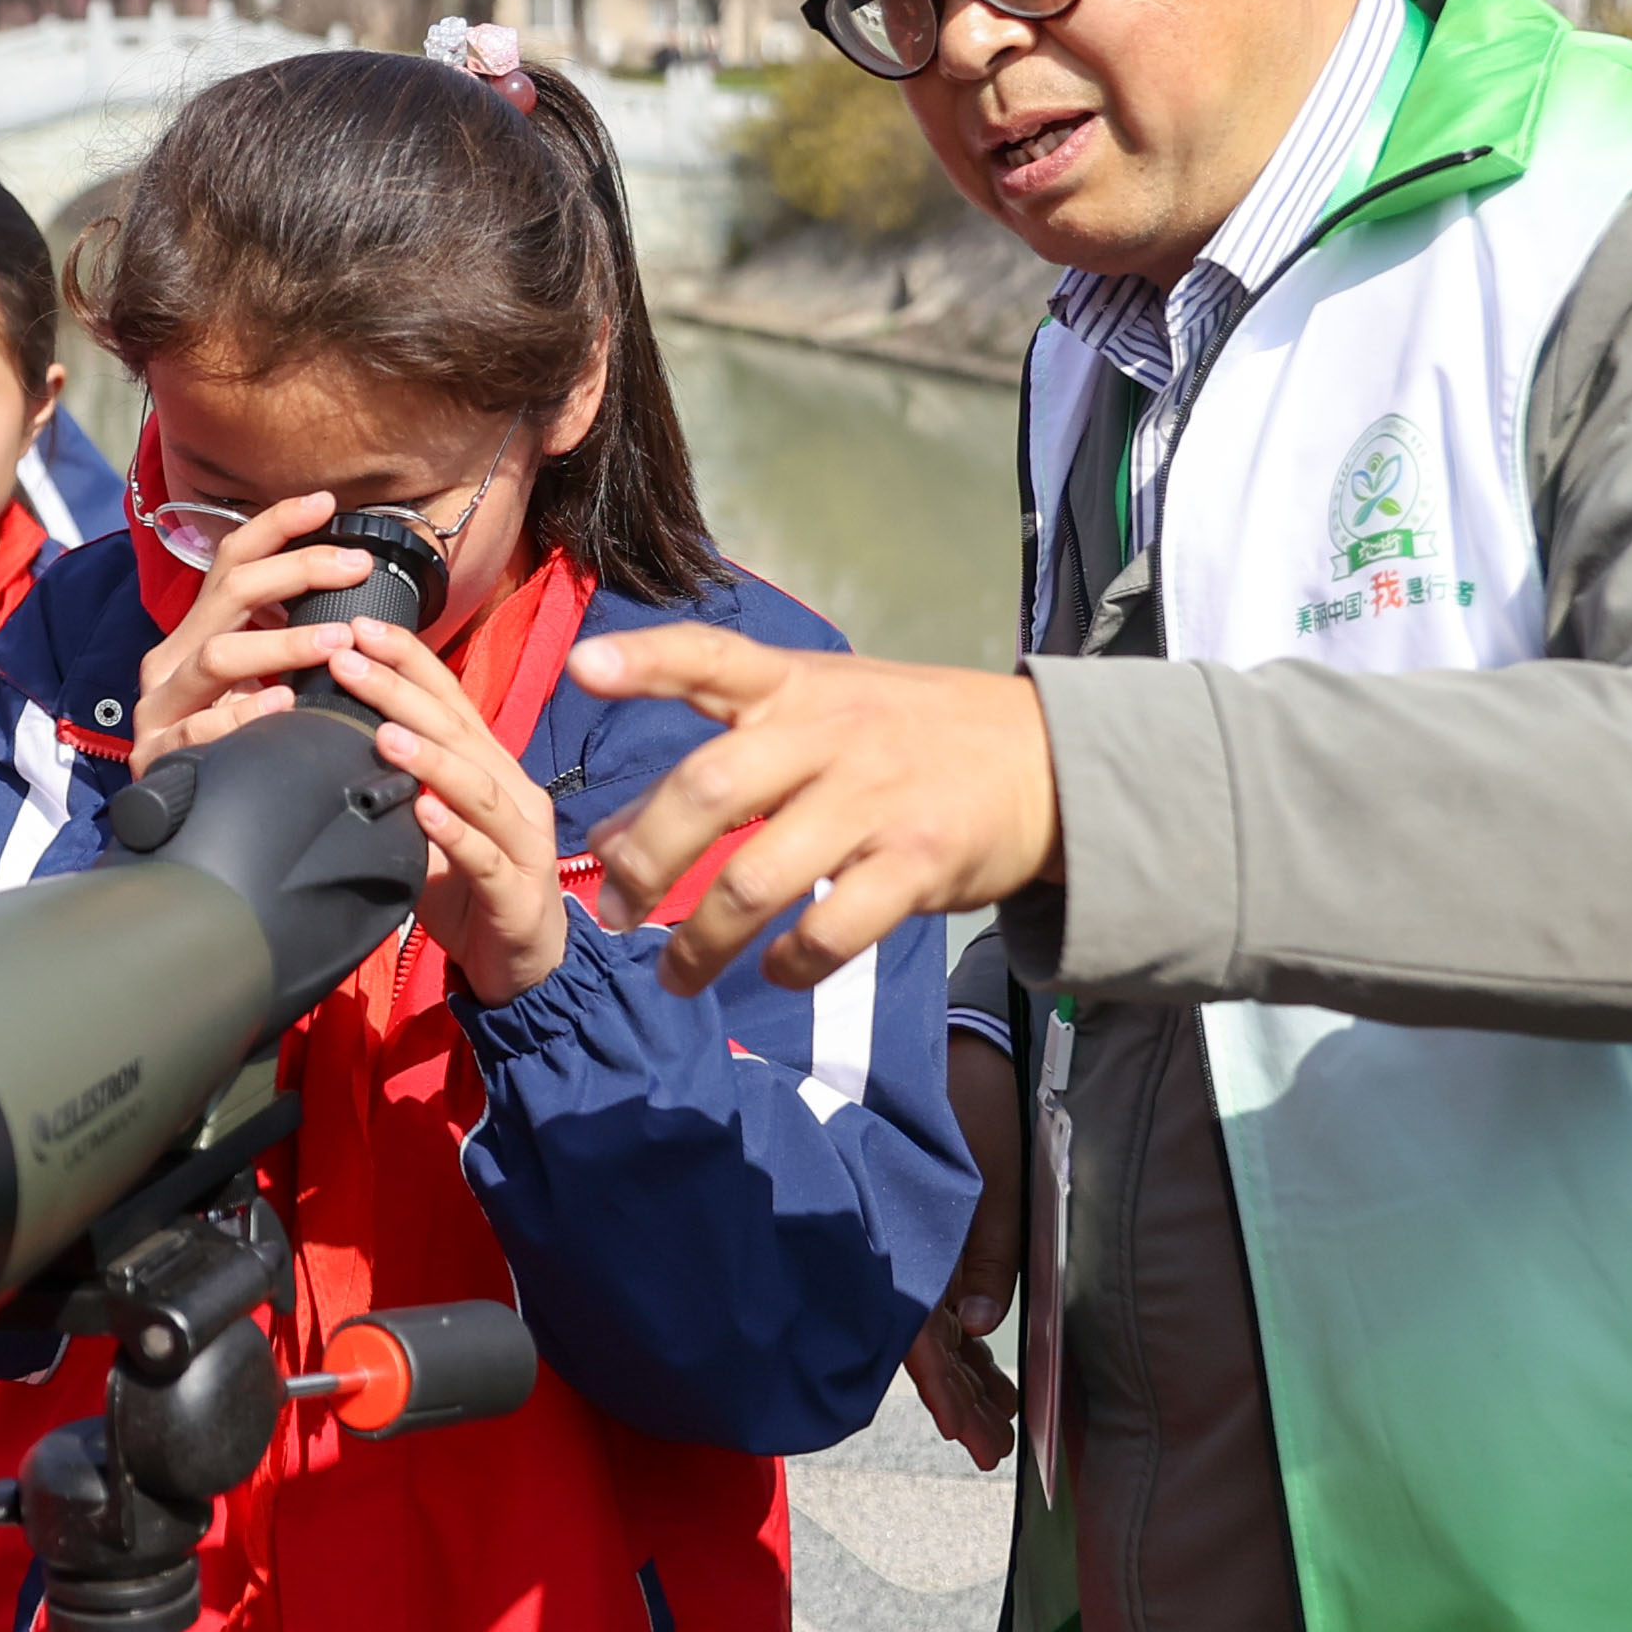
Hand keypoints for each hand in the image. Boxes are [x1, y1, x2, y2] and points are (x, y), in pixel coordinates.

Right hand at [131, 492, 383, 756]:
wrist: (172, 819)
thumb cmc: (232, 741)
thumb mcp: (257, 681)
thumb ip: (287, 641)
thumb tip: (354, 599)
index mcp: (196, 633)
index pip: (232, 561)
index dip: (276, 525)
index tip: (326, 503)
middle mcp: (172, 658)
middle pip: (231, 592)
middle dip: (298, 571)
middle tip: (354, 567)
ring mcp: (160, 705)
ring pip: (218, 655)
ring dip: (283, 642)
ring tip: (336, 640)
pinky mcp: (157, 754)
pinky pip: (200, 728)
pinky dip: (244, 713)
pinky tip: (282, 705)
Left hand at [321, 616, 572, 1004]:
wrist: (524, 969)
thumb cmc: (469, 892)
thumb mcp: (427, 831)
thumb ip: (396, 789)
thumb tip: (327, 747)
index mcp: (490, 768)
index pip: (449, 699)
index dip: (408, 659)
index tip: (358, 626)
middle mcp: (513, 791)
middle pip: (458, 730)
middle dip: (401, 690)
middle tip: (348, 658)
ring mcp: (522, 842)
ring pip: (477, 788)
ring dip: (430, 757)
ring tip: (383, 732)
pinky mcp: (518, 894)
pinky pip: (485, 858)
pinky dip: (454, 834)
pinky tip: (424, 815)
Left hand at [566, 627, 1060, 996]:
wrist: (1046, 762)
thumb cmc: (905, 737)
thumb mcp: (820, 718)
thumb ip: (721, 762)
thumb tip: (609, 840)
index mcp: (798, 684)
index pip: (712, 656)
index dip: (647, 659)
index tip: (584, 669)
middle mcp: (830, 734)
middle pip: (709, 792)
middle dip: (644, 862)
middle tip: (611, 910)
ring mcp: (876, 799)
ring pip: (757, 880)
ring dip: (699, 942)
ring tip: (673, 975)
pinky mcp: (918, 864)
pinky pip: (830, 931)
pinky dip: (789, 964)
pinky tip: (775, 969)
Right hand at [903, 1026, 1024, 1469]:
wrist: (966, 1041)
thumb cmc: (977, 1102)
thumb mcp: (994, 1177)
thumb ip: (989, 1253)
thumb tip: (977, 1327)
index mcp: (912, 1238)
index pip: (917, 1336)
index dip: (941, 1389)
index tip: (965, 1433)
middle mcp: (907, 1248)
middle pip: (925, 1344)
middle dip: (959, 1399)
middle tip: (994, 1446)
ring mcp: (917, 1241)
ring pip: (933, 1325)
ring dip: (965, 1372)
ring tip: (1001, 1417)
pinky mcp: (933, 1230)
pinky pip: (939, 1295)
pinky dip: (962, 1333)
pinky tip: (984, 1356)